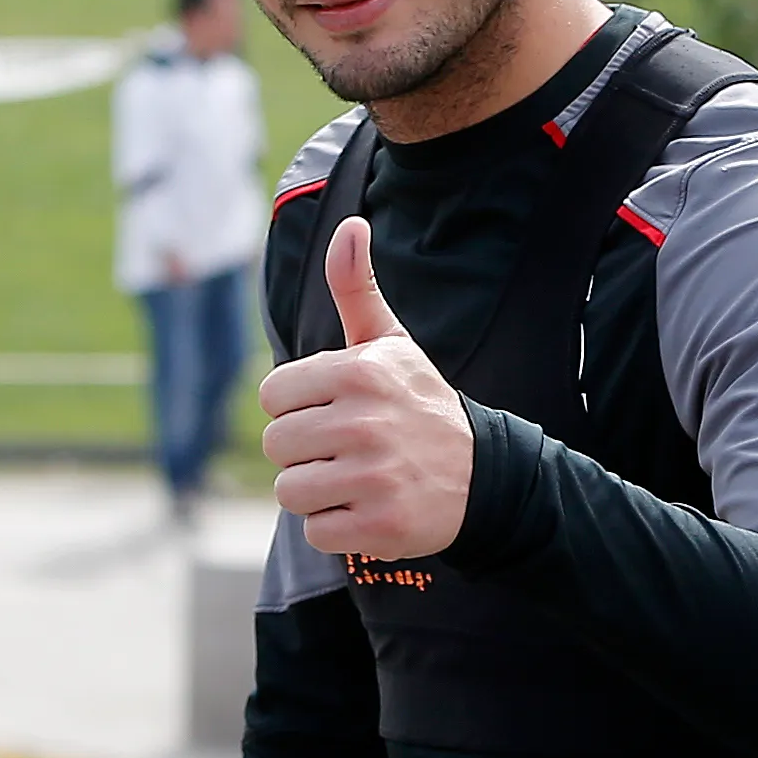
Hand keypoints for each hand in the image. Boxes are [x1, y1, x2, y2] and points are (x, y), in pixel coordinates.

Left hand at [258, 217, 473, 558]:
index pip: (273, 395)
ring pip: (290, 491)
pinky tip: (369, 508)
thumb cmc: (420, 405)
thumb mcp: (391, 344)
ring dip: (316, 493)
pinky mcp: (380, 526)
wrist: (484, 477)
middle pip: (277, 445)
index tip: (333, 411)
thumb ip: (357, 288)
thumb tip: (350, 225)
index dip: (297, 407)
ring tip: (356, 480)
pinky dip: (336, 528)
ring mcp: (374, 477)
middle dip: (305, 453)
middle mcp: (365, 422)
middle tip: (347, 450)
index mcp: (359, 372)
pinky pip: (316, 531)